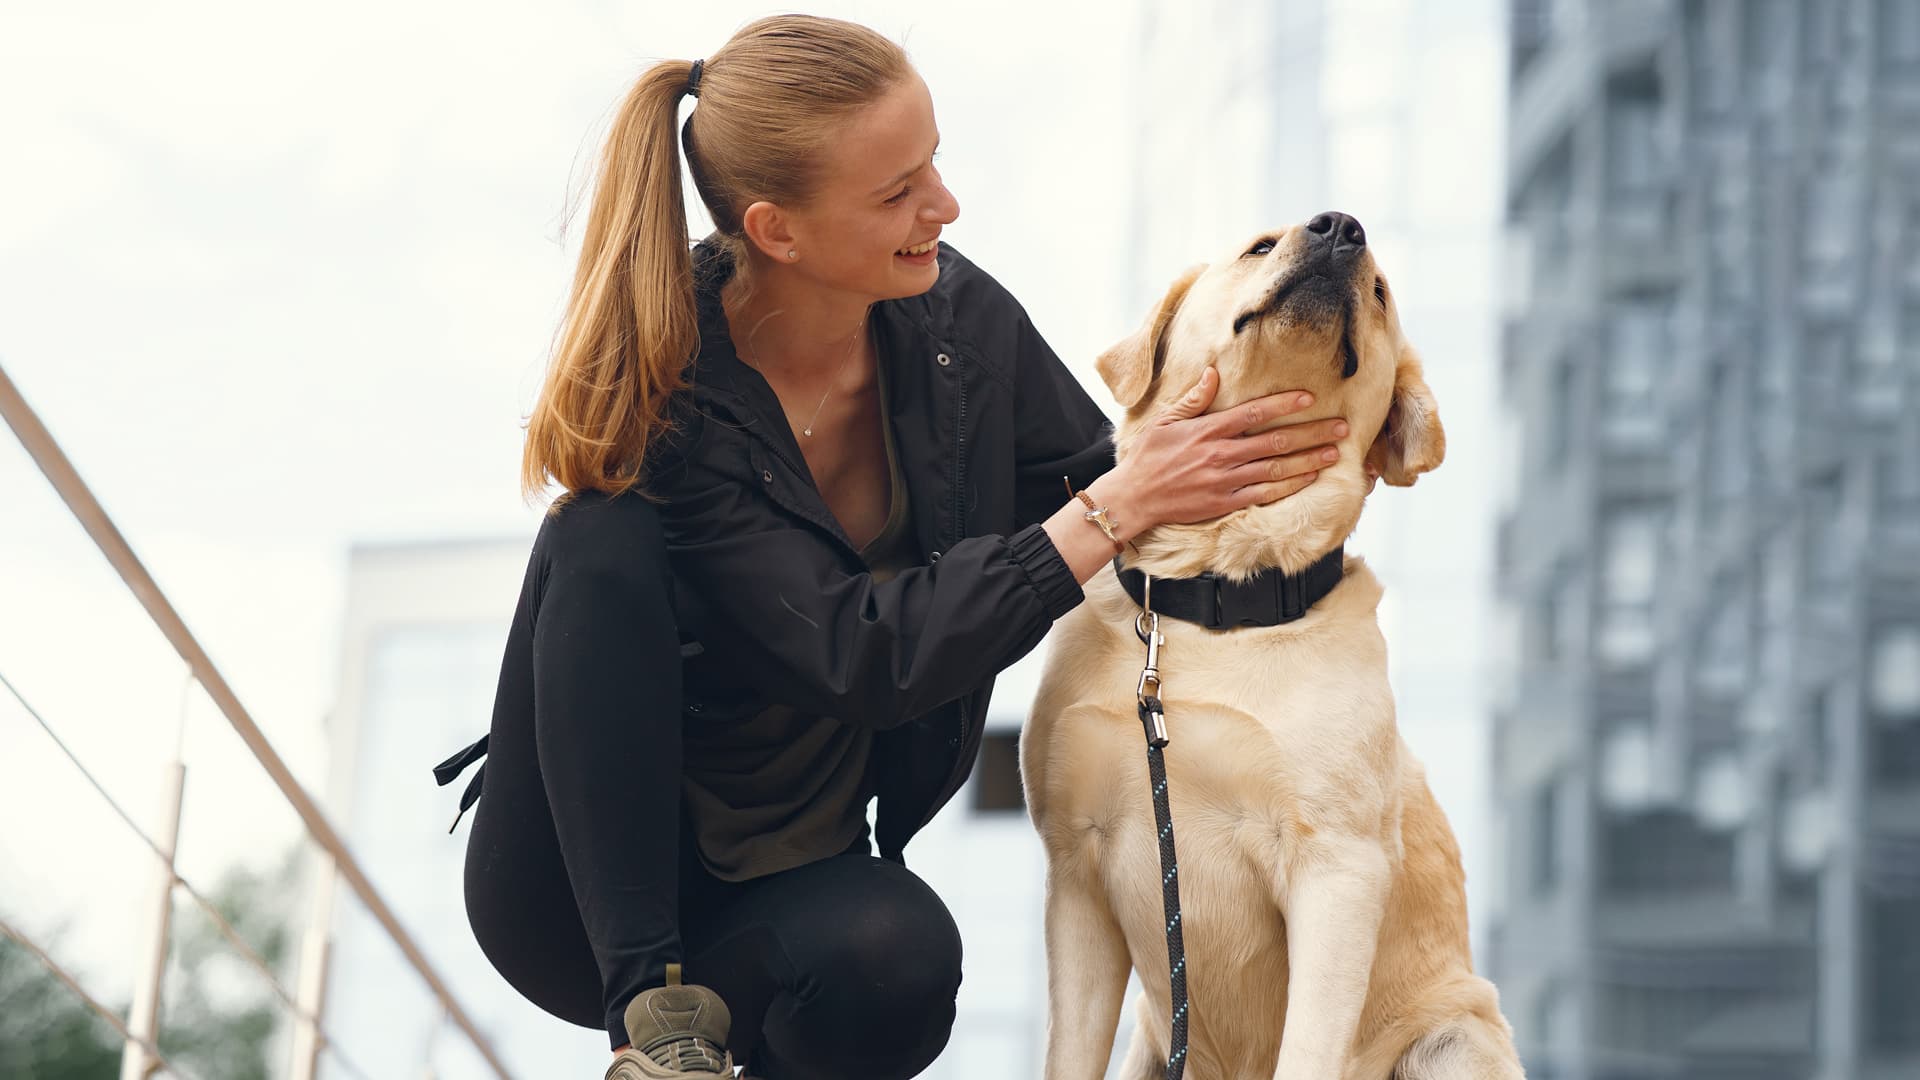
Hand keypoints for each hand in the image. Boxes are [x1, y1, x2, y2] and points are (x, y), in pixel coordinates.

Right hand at [1092, 367, 1347, 535]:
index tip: (1309, 398)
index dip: (1283, 404)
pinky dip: (1289, 486)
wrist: (1133, 497)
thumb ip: (1193, 399)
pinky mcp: (1225, 503)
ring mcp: (1225, 481)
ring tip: (1334, 453)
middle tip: (1341, 428)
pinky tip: (1309, 479)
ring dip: (1308, 461)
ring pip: (1276, 469)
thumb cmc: (1148, 457)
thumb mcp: (1165, 421)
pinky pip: (1264, 494)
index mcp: (1208, 431)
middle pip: (1275, 442)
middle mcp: (1221, 455)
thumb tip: (1213, 373)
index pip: (1253, 413)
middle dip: (1311, 434)